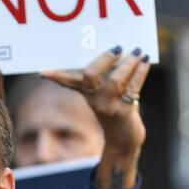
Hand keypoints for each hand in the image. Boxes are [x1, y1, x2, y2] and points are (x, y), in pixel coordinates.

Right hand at [41, 47, 150, 188]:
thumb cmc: (116, 111)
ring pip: (116, 80)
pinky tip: (145, 61)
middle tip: (117, 48)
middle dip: (104, 59)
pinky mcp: (124, 112)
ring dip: (129, 63)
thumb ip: (106, 78)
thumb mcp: (105, 96)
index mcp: (87, 95)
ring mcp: (108, 107)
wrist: (124, 140)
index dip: (57, 77)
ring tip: (137, 52)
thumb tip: (118, 51)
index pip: (69, 82)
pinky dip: (140, 72)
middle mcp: (94, 101)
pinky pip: (133, 87)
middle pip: (91, 76)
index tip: (43, 72)